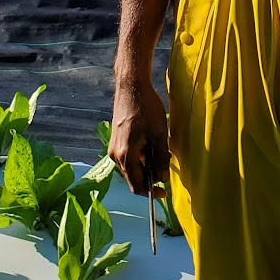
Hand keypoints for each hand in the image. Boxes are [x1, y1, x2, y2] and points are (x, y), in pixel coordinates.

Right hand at [109, 79, 169, 196]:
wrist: (131, 86)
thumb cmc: (146, 108)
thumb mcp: (159, 134)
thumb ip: (160, 159)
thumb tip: (162, 179)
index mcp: (125, 156)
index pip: (137, 186)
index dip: (151, 193)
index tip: (164, 192)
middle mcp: (114, 155)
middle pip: (134, 176)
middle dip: (151, 174)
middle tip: (166, 162)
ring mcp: (113, 147)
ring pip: (132, 166)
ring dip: (147, 163)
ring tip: (160, 148)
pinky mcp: (116, 139)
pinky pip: (129, 155)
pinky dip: (142, 155)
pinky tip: (152, 141)